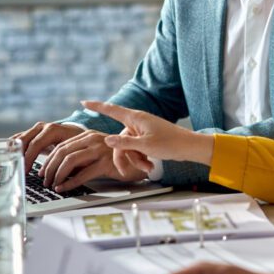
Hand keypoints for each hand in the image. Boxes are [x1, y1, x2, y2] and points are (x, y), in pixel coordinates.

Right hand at [12, 122, 84, 168]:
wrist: (77, 133)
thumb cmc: (77, 145)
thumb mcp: (74, 153)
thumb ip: (65, 164)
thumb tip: (58, 181)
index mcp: (52, 130)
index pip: (35, 144)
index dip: (28, 158)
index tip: (24, 171)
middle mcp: (42, 127)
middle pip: (24, 140)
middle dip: (18, 156)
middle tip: (15, 170)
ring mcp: (35, 129)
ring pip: (18, 139)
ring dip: (13, 152)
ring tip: (8, 165)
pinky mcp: (31, 134)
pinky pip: (18, 140)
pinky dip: (13, 148)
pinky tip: (8, 159)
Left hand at [39, 130, 147, 190]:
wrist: (140, 162)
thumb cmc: (117, 160)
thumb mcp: (96, 153)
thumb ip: (80, 155)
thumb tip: (58, 168)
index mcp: (88, 135)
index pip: (61, 146)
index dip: (49, 160)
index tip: (42, 171)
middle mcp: (93, 139)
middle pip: (62, 152)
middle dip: (49, 168)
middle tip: (44, 180)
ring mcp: (100, 150)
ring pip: (70, 161)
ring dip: (57, 175)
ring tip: (53, 185)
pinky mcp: (106, 163)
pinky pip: (83, 174)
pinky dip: (70, 183)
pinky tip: (63, 188)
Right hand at [81, 101, 214, 165]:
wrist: (189, 148)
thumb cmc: (170, 144)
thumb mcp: (144, 146)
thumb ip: (124, 143)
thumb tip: (105, 140)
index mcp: (136, 118)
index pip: (112, 110)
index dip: (97, 106)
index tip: (84, 102)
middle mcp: (137, 123)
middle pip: (119, 140)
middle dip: (123, 156)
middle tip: (124, 171)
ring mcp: (142, 132)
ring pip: (128, 148)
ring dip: (135, 160)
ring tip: (148, 168)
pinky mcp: (148, 139)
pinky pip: (137, 150)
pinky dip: (141, 159)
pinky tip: (150, 166)